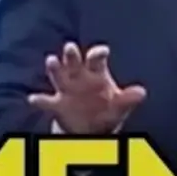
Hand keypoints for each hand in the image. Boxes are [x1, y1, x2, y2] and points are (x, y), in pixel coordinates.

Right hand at [28, 42, 146, 134]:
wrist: (91, 128)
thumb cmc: (107, 108)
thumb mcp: (120, 105)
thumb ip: (128, 99)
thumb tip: (142, 93)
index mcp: (96, 72)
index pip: (97, 58)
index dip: (99, 53)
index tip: (102, 51)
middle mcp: (79, 76)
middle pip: (74, 62)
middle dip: (72, 55)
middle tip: (70, 47)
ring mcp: (66, 89)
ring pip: (58, 75)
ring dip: (54, 68)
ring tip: (51, 61)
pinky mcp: (56, 104)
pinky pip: (46, 101)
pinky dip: (40, 100)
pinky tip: (34, 98)